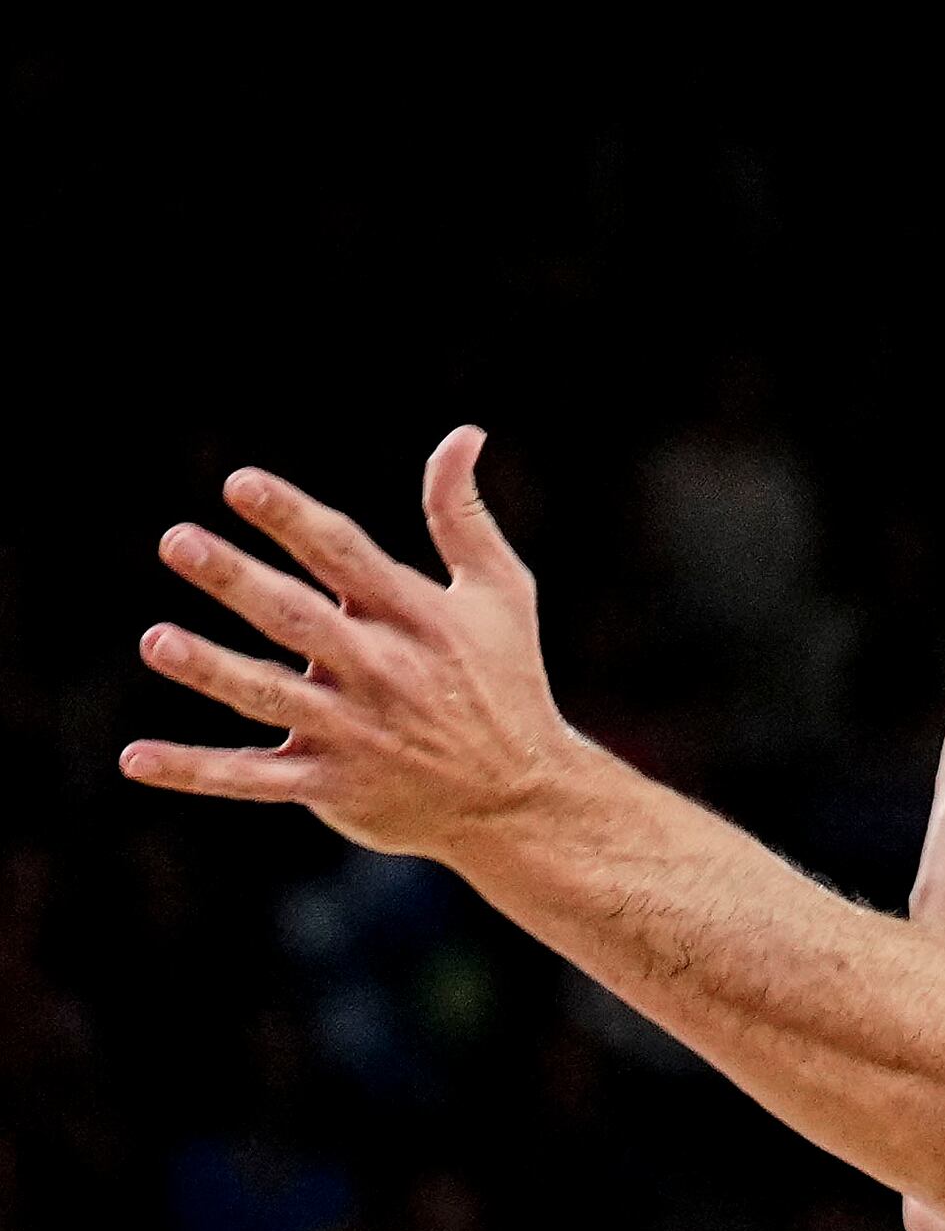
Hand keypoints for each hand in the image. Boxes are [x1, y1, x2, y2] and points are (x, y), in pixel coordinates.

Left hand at [125, 432, 590, 859]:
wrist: (522, 798)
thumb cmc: (506, 680)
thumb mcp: (501, 593)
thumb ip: (463, 515)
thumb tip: (463, 433)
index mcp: (417, 618)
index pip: (345, 557)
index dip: (294, 519)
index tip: (240, 484)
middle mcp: (382, 671)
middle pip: (298, 619)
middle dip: (238, 580)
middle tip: (177, 541)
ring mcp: (354, 731)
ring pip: (270, 696)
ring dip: (213, 670)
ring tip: (156, 640)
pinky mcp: (332, 784)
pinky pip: (253, 778)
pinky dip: (196, 770)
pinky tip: (136, 757)